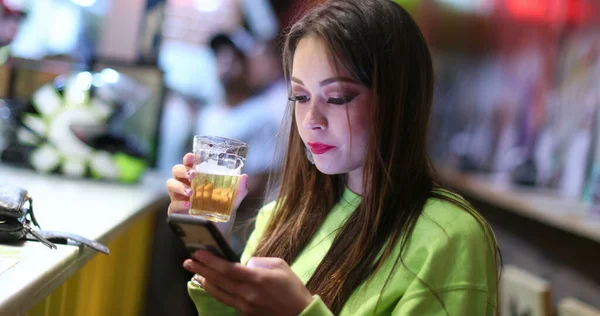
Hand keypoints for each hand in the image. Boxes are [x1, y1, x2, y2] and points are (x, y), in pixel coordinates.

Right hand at [166, 153, 248, 215]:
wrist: (218, 233)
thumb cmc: (222, 214)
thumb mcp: (233, 202)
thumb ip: (238, 190)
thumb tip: (244, 177)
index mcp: (199, 179)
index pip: (190, 163)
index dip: (189, 158)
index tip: (193, 157)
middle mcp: (187, 185)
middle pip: (176, 170)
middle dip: (183, 170)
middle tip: (193, 175)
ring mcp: (180, 197)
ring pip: (170, 184)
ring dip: (179, 186)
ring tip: (191, 192)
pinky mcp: (176, 211)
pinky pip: (172, 204)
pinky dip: (179, 203)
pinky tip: (188, 205)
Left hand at [184, 251, 313, 315]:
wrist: (299, 313)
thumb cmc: (292, 287)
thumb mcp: (279, 265)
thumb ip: (259, 262)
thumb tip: (244, 263)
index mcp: (256, 278)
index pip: (227, 268)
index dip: (211, 260)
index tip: (198, 253)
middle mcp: (247, 292)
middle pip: (218, 280)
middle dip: (201, 269)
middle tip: (188, 261)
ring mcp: (244, 305)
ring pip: (218, 292)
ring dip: (204, 281)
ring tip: (195, 272)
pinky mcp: (244, 312)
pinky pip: (225, 300)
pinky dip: (214, 291)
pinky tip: (209, 285)